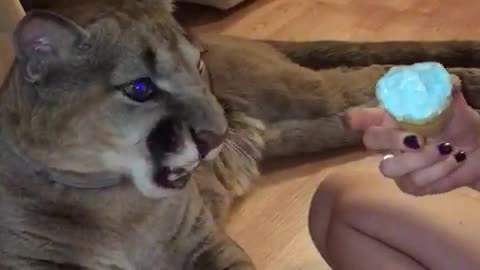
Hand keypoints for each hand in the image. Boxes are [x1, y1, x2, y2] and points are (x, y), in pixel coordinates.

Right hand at [346, 88, 479, 194]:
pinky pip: (416, 181)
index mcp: (390, 118)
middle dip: (391, 140)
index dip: (354, 118)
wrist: (477, 152)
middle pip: (369, 141)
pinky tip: (454, 160)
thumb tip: (448, 82)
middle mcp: (386, 141)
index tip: (351, 119)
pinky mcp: (408, 185)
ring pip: (391, 167)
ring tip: (447, 148)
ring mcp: (395, 165)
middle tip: (416, 139)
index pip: (362, 117)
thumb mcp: (454, 106)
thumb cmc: (458, 124)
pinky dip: (440, 170)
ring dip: (422, 158)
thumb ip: (446, 93)